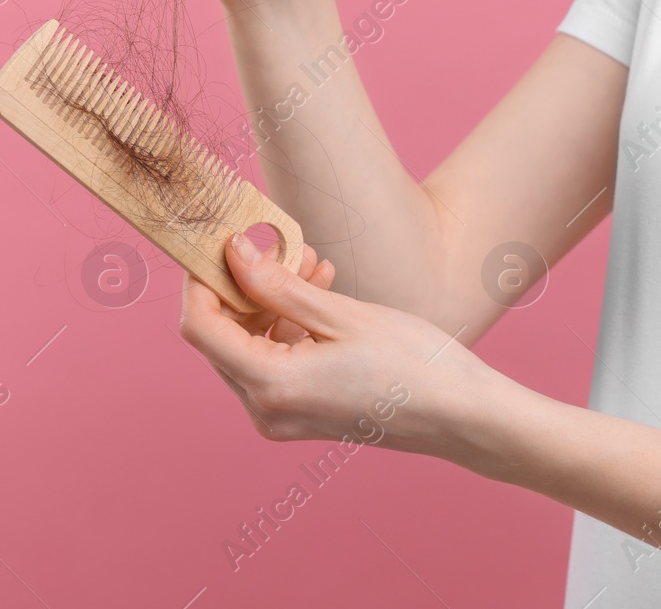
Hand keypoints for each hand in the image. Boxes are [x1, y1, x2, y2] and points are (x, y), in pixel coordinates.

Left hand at [180, 232, 502, 457]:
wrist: (460, 415)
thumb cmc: (412, 363)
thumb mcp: (340, 314)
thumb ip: (277, 285)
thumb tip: (232, 252)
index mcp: (271, 385)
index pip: (200, 326)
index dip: (200, 280)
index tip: (219, 243)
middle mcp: (266, 410)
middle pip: (221, 337)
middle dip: (243, 285)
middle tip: (278, 245)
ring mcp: (282, 418)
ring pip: (248, 346)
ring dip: (270, 301)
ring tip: (311, 262)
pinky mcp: (300, 415)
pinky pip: (274, 362)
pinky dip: (287, 325)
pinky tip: (319, 291)